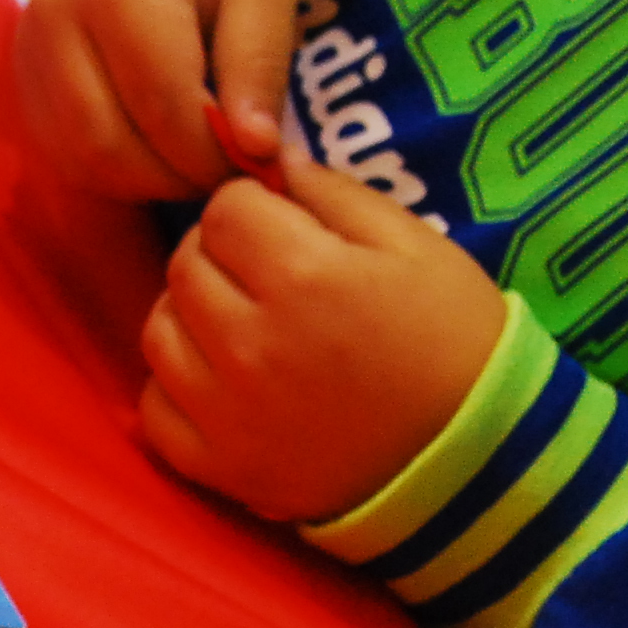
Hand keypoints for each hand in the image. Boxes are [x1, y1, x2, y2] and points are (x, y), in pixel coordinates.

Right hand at [16, 0, 298, 199]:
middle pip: (109, 151)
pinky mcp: (23, 73)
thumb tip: (255, 151)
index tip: (258, 157)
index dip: (214, 156)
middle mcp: (57, 25)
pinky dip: (112, 169)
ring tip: (192, 154)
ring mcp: (30, 52)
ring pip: (78, 163)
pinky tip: (155, 145)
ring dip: (143, 181)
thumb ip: (258, 63)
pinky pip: (61, 152)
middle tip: (226, 163)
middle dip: (176, 177)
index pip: (164, 114)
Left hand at [136, 156, 505, 522]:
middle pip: (185, 265)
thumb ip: (333, 193)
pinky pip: (155, 408)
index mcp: (303, 276)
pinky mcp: (219, 466)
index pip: (224, 209)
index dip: (253, 209)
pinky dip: (176, 388)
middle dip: (219, 255)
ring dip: (190, 315)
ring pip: (159, 330)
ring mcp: (228, 412)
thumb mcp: (416, 245)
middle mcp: (251, 343)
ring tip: (240, 324)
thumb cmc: (451, 340)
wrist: (473, 456)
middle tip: (264, 275)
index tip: (281, 228)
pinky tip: (221, 381)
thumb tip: (269, 160)